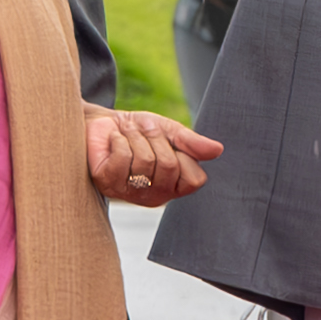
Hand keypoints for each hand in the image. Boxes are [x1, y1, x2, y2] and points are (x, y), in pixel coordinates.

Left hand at [83, 110, 222, 208]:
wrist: (103, 123)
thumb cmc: (137, 131)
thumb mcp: (169, 132)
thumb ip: (192, 143)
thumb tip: (217, 150)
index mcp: (174, 187)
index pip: (195, 179)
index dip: (184, 154)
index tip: (169, 142)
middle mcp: (154, 196)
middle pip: (169, 166)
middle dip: (156, 139)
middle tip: (143, 132)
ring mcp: (130, 193)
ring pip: (146, 161)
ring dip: (136, 137)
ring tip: (126, 135)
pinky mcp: (107, 183)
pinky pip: (124, 158)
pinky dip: (120, 140)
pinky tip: (113, 141)